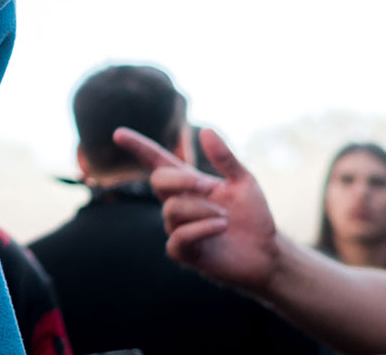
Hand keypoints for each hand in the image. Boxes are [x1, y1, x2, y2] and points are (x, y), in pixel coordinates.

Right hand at [114, 125, 280, 291]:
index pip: (156, 161)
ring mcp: (177, 228)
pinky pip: (179, 236)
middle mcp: (177, 203)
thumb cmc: (253, 218)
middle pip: (158, 180)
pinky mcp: (183, 253)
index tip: (118, 133)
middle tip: (212, 187)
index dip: (138, 147)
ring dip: (202, 210)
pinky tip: (220, 228)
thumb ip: (225, 158)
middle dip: (182, 180)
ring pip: (172, 209)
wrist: (267, 255)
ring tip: (226, 219)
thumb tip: (205, 131)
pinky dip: (201, 229)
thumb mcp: (244, 182)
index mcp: (188, 184)